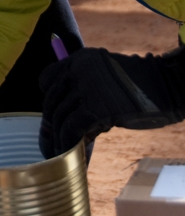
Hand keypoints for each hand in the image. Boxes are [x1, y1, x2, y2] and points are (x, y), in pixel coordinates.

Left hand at [39, 45, 184, 157]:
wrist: (168, 87)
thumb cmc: (140, 88)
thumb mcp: (106, 79)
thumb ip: (85, 91)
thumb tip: (65, 123)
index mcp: (79, 59)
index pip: (46, 79)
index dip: (47, 100)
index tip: (51, 117)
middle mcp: (78, 69)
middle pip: (51, 102)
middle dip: (49, 127)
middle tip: (49, 146)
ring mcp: (86, 87)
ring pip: (59, 118)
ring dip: (58, 141)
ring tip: (59, 156)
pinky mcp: (95, 107)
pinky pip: (73, 130)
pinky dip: (70, 145)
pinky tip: (76, 156)